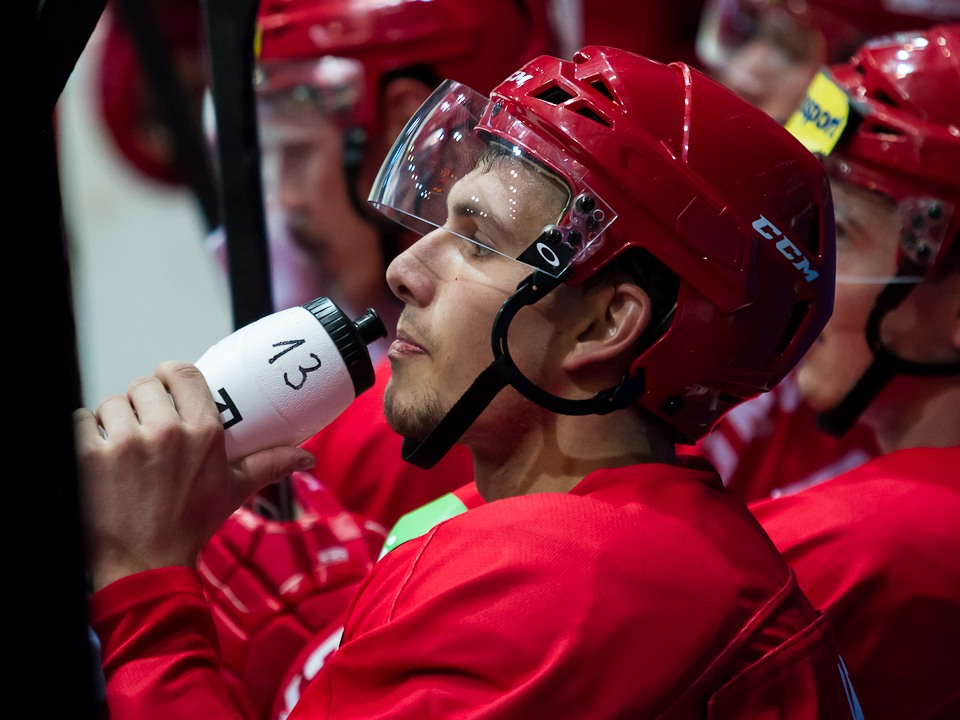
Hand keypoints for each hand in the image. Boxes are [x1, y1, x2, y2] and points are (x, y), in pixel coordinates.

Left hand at [74, 360, 315, 591]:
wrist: (145, 564)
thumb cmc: (188, 526)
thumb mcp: (235, 491)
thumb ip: (271, 465)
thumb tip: (307, 458)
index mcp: (204, 433)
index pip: (181, 373)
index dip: (170, 376)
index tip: (166, 388)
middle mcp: (167, 431)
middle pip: (143, 385)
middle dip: (142, 404)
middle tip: (146, 431)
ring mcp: (126, 442)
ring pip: (112, 403)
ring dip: (114, 421)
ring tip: (123, 450)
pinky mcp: (90, 455)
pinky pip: (82, 419)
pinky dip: (87, 433)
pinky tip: (100, 456)